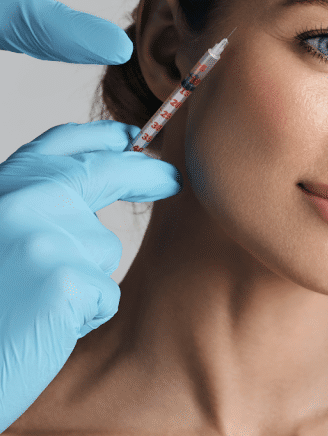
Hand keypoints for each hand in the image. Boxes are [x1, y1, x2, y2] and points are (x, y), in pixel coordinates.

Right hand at [0, 121, 181, 429]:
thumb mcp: (1, 238)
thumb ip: (34, 208)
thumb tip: (95, 184)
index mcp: (1, 187)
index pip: (60, 145)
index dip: (102, 138)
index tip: (130, 138)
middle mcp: (20, 200)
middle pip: (105, 172)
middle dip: (146, 173)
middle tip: (173, 178)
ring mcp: (44, 237)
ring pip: (103, 250)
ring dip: (84, 279)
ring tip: (34, 303)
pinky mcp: (65, 280)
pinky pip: (104, 294)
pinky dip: (85, 314)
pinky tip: (46, 326)